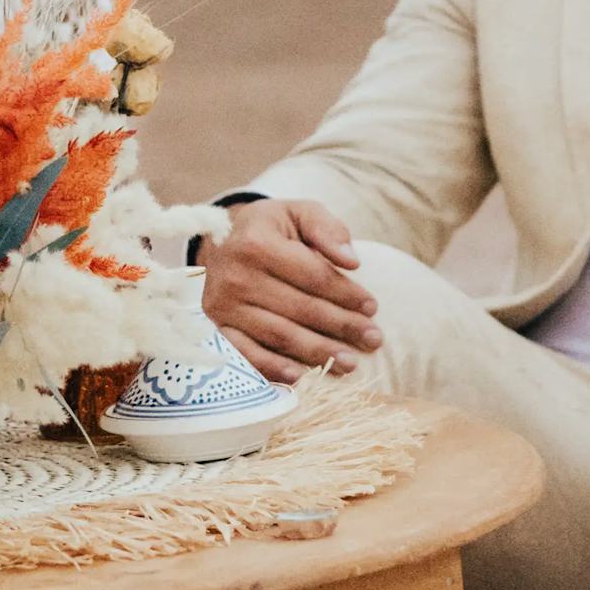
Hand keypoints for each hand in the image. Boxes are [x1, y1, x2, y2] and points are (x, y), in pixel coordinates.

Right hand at [202, 196, 381, 380]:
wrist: (223, 242)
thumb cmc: (272, 229)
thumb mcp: (299, 212)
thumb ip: (327, 228)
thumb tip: (351, 260)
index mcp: (257, 242)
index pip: (313, 276)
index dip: (346, 293)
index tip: (372, 307)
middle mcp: (235, 276)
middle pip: (300, 309)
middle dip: (341, 326)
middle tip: (372, 340)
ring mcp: (222, 305)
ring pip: (279, 335)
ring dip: (317, 352)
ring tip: (350, 363)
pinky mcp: (217, 327)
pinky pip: (246, 354)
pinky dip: (272, 368)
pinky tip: (300, 376)